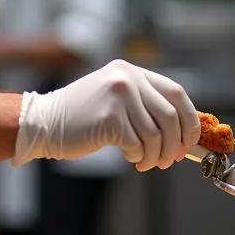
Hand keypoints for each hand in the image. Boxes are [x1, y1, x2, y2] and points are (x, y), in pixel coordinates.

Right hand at [14, 59, 199, 171]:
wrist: (44, 122)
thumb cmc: (83, 117)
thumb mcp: (116, 100)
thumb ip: (145, 106)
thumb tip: (182, 133)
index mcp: (133, 72)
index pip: (176, 93)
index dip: (189, 120)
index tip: (190, 141)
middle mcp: (128, 79)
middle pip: (169, 116)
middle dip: (174, 144)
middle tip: (169, 160)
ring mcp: (118, 97)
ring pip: (155, 135)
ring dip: (155, 156)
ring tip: (146, 163)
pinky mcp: (109, 118)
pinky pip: (137, 145)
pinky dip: (138, 157)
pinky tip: (129, 157)